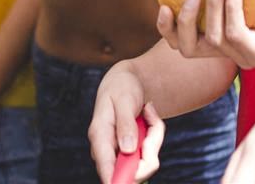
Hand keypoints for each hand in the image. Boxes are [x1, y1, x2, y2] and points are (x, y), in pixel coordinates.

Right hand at [89, 65, 163, 183]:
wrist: (126, 81)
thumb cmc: (122, 87)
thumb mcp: (124, 99)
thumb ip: (125, 124)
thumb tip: (127, 150)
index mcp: (99, 135)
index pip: (106, 167)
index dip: (117, 180)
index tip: (129, 182)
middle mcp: (107, 149)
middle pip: (132, 170)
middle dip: (150, 147)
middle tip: (152, 118)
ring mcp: (119, 153)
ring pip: (145, 162)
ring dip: (154, 138)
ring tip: (149, 112)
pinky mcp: (130, 153)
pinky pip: (149, 154)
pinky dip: (154, 136)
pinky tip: (149, 118)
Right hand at [158, 0, 254, 68]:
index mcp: (220, 40)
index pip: (182, 44)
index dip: (167, 28)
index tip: (163, 4)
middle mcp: (230, 54)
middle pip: (188, 49)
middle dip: (185, 20)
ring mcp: (245, 57)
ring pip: (213, 36)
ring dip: (213, 3)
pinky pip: (234, 32)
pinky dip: (231, 6)